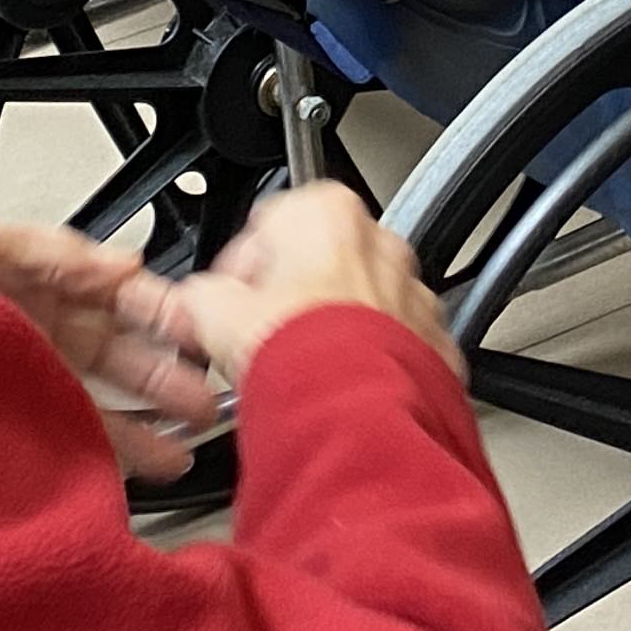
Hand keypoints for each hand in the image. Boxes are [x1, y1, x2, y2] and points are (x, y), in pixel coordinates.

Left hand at [0, 207, 234, 481]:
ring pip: (91, 399)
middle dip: (163, 371)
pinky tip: (128, 473)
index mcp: (22, 278)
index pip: (108, 290)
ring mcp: (5, 378)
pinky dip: (97, 454)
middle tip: (206, 396)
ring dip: (140, 421)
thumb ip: (47, 251)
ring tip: (183, 447)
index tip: (196, 327)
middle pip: (109, 350)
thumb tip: (122, 264)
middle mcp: (20, 329)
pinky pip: (57, 439)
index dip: (155, 307)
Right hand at [130, 182, 454, 386]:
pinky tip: (339, 389)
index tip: (228, 302)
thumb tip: (195, 303)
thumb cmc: (300, 357)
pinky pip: (395, 343)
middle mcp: (381, 242)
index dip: (241, 268)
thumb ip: (201, 296)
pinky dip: (372, 361)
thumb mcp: (216, 315)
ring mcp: (413, 292)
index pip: (269, 224)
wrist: (356, 418)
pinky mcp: (435, 341)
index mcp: (328, 213)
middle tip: (261, 338)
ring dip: (334, 330)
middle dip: (291, 297)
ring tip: (298, 372)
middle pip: (321, 262)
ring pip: (363, 302)